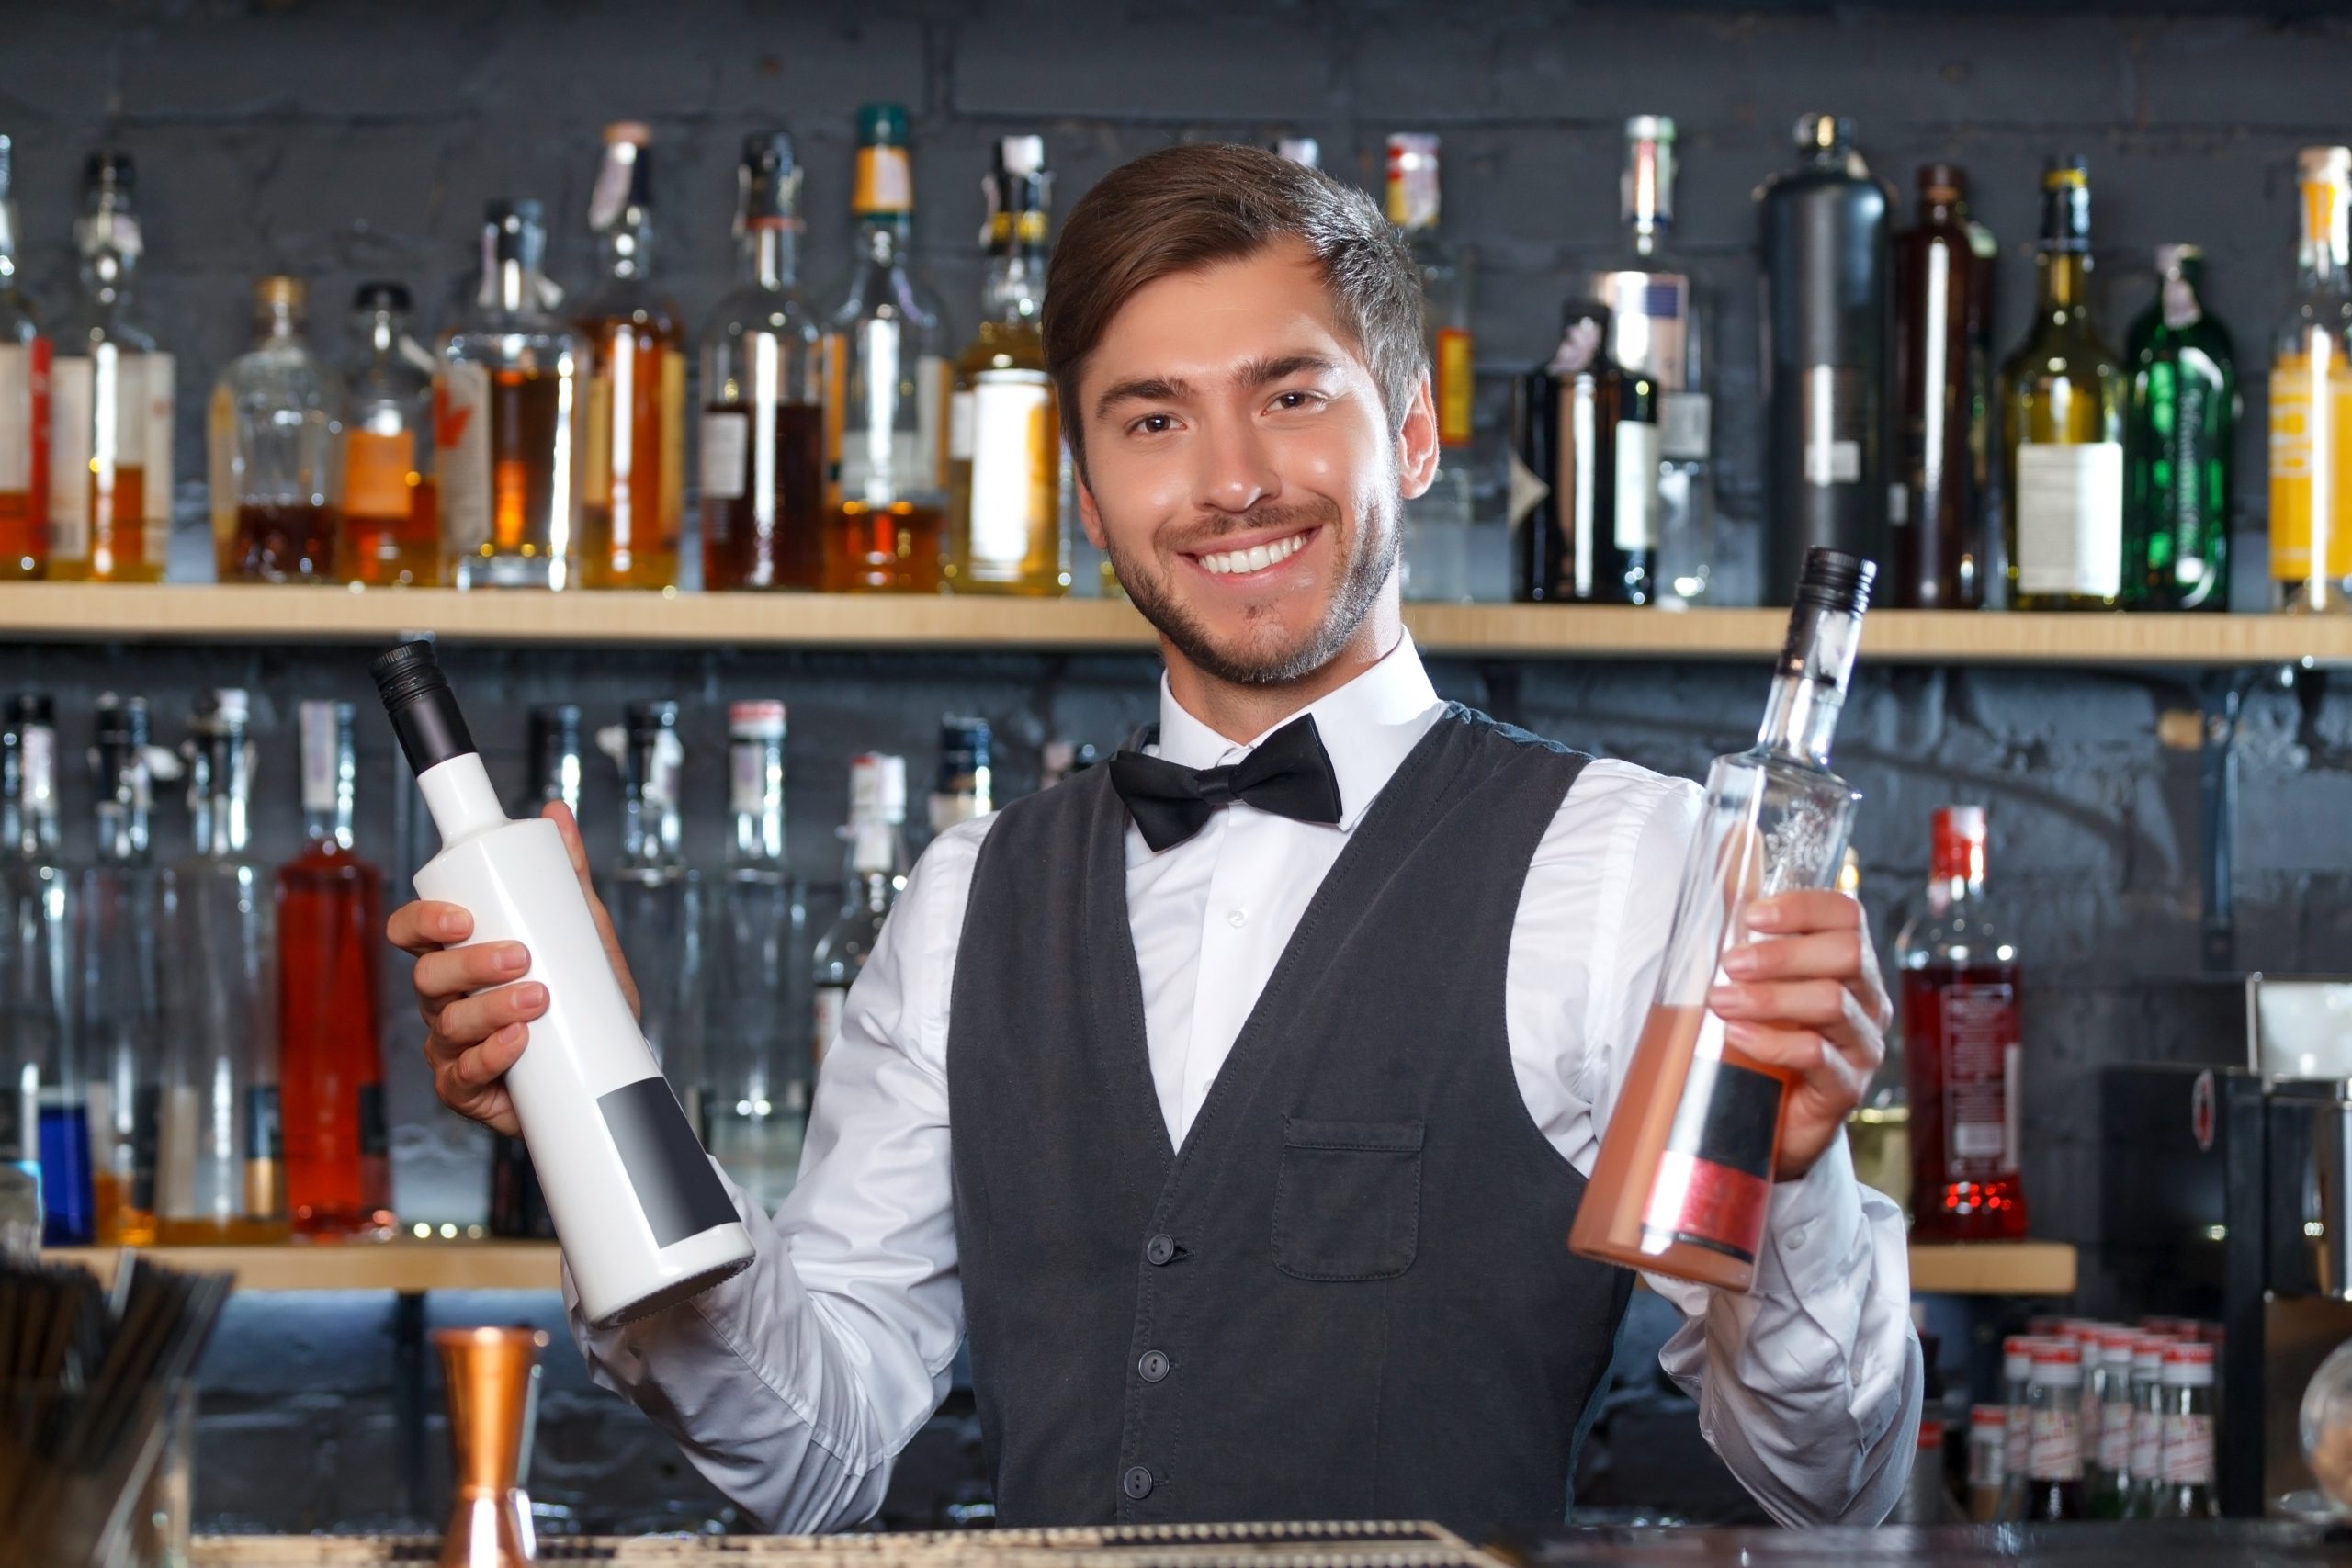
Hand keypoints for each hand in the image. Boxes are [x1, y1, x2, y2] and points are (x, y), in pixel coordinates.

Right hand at [386, 802, 636, 1135]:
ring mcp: (451, 1046)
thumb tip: (556, 811)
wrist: (606, 1069)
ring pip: (448, 1024)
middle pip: (427, 977)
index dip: (424, 921)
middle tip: (520, 956)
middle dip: (470, 964)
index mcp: (457, 956)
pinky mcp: (467, 1089)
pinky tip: (518, 1042)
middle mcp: (444, 1000)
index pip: (414, 932)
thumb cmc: (580, 997)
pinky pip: (463, 1076)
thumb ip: (567, 875)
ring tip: (537, 997)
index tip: (463, 917)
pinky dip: (490, 1057)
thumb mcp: (581, 931)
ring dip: (490, 1009)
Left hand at [1707, 890, 1890, 1181]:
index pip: (1847, 915)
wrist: (1771, 1120)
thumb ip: (1748, 922)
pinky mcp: (1845, 1088)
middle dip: (1782, 954)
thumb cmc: (1765, 1038)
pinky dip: (1772, 1041)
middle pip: (1847, 954)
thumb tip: (1732, 849)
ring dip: (1769, 997)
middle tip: (1729, 963)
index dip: (1802, 907)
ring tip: (1722, 1001)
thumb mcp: (1754, 977)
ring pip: (1831, 1002)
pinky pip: (1817, 1056)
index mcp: (1850, 964)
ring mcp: (1862, 1046)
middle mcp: (1866, 1000)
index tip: (1751, 915)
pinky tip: (1738, 1036)